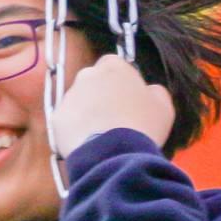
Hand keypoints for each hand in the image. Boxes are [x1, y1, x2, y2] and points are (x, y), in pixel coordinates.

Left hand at [50, 54, 175, 156]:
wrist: (114, 155)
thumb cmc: (142, 125)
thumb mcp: (163, 106)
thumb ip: (155, 92)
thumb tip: (149, 91)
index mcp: (113, 66)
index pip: (115, 65)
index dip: (122, 82)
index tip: (129, 101)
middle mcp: (87, 74)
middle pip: (94, 82)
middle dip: (101, 96)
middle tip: (115, 119)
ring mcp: (69, 96)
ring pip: (79, 102)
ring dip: (88, 113)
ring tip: (102, 136)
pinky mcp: (57, 118)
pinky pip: (68, 122)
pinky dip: (76, 131)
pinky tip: (89, 145)